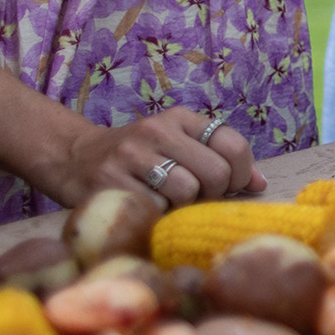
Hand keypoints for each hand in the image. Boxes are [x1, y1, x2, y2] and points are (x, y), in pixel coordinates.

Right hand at [53, 107, 262, 209]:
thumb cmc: (140, 157)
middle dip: (215, 194)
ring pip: (187, 191)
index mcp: (180, 118)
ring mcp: (131, 156)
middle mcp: (156, 131)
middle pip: (215, 173)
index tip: (233, 186)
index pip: (233, 145)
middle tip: (199, 199)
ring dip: (184, 207)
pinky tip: (148, 209)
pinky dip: (158, 216)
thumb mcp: (179, 145)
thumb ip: (220, 159)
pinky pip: (155, 209)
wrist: (73, 158)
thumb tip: (260, 186)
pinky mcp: (109, 183)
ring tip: (170, 203)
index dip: (242, 174)